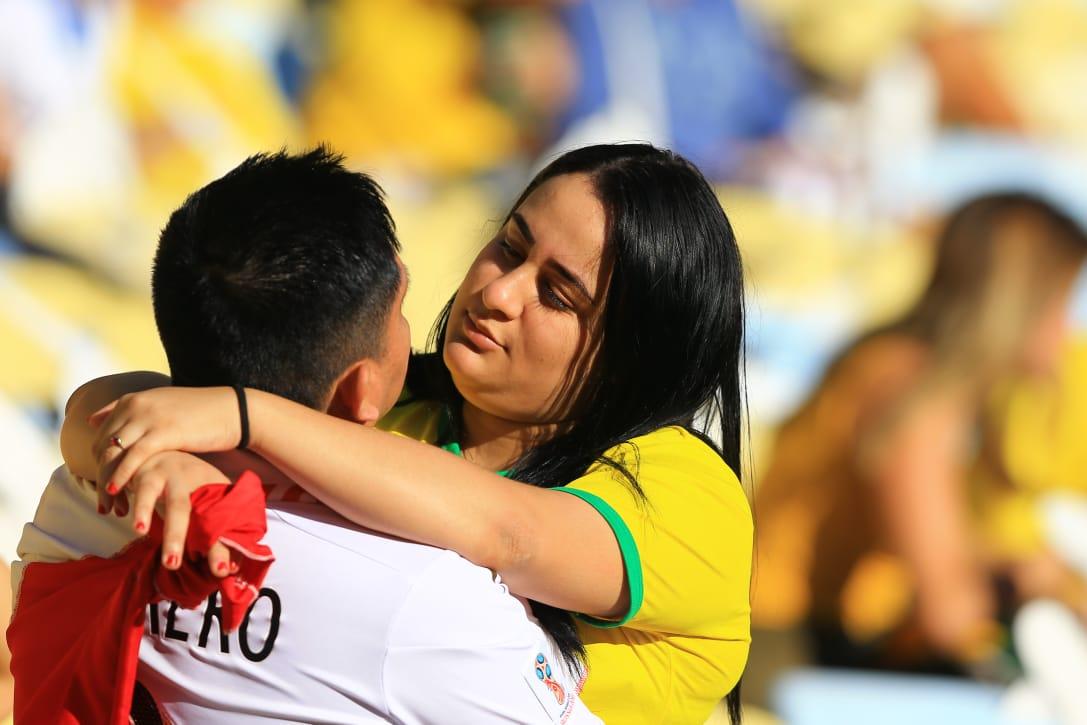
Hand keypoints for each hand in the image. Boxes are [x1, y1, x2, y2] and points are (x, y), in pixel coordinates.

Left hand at [90, 386, 241, 497]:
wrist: (231, 410)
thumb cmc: (199, 412)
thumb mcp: (159, 407)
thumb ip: (128, 414)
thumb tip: (92, 420)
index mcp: (131, 400)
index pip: (101, 436)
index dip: (98, 464)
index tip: (104, 486)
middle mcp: (135, 406)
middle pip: (102, 447)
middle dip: (98, 477)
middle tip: (103, 502)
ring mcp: (148, 418)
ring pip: (113, 454)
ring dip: (106, 482)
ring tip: (107, 506)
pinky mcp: (163, 431)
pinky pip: (133, 457)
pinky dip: (121, 475)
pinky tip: (117, 491)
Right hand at [124, 450, 234, 574]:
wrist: (168, 444)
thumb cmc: (193, 480)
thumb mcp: (211, 498)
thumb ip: (220, 531)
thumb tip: (231, 568)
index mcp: (211, 486)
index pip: (218, 520)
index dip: (219, 546)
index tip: (221, 571)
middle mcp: (185, 476)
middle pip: (181, 506)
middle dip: (176, 534)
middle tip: (172, 563)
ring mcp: (159, 470)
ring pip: (149, 489)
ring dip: (143, 508)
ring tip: (139, 529)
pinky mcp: (137, 468)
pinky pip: (123, 482)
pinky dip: (113, 496)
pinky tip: (108, 511)